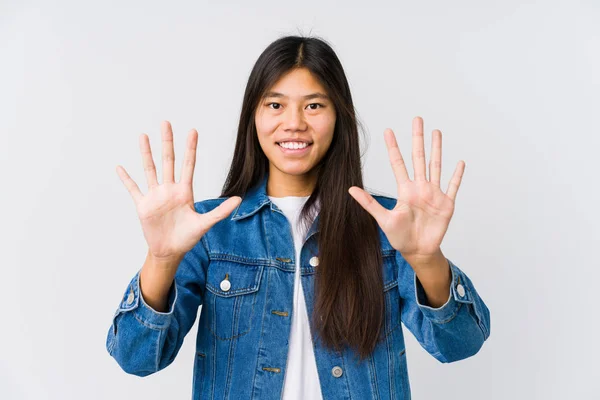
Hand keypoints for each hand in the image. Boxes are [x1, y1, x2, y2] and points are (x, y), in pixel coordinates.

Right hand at [116, 120, 241, 261]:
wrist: (170, 252)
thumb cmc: (187, 238)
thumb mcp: (204, 224)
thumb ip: (220, 211)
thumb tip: (238, 199)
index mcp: (185, 191)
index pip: (188, 165)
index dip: (190, 148)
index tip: (193, 131)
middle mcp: (169, 189)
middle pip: (168, 160)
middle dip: (167, 142)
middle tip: (166, 122)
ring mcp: (155, 196)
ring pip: (150, 169)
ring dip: (146, 153)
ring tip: (143, 136)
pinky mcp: (143, 205)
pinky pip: (133, 189)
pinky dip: (126, 179)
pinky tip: (120, 167)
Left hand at [348, 116, 463, 260]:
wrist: (418, 251)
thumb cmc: (400, 237)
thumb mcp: (383, 219)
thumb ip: (369, 203)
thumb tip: (350, 189)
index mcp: (405, 190)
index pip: (398, 163)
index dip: (393, 147)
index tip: (388, 131)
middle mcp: (419, 188)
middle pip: (419, 158)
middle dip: (417, 139)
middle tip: (417, 119)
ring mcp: (434, 194)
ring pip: (436, 166)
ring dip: (437, 150)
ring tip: (436, 132)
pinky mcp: (446, 204)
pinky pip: (453, 186)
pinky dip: (456, 175)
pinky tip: (460, 162)